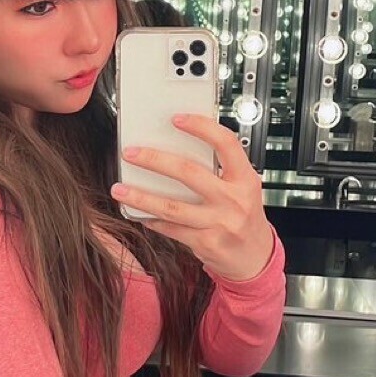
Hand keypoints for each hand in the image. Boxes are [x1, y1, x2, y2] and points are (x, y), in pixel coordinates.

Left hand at [111, 113, 274, 281]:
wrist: (255, 257)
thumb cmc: (244, 217)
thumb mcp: (242, 188)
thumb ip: (219, 170)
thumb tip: (176, 147)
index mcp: (245, 179)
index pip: (226, 144)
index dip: (201, 127)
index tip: (176, 119)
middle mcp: (234, 200)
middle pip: (189, 173)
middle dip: (155, 160)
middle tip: (131, 153)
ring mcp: (219, 224)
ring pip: (172, 207)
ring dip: (141, 197)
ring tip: (120, 189)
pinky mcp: (206, 243)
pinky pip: (171, 229)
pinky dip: (152, 220)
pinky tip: (140, 214)